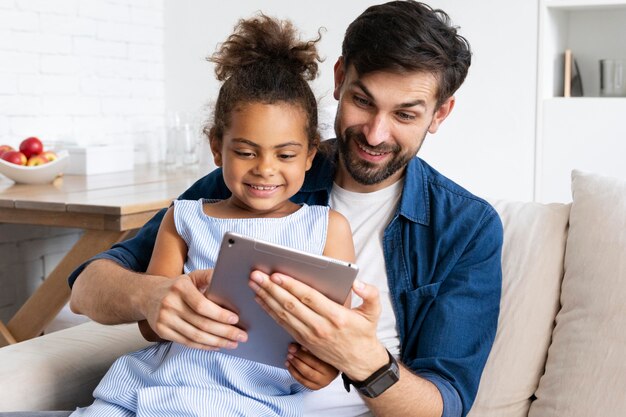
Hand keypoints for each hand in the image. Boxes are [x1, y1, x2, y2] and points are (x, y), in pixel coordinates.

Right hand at [144, 269, 247, 349]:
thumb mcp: (193, 276)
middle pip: (201, 323)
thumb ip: (210, 276)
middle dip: (225, 332)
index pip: (202, 305)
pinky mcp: (162, 331)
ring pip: (195, 335)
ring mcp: (164, 319)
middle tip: (242, 336)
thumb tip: (231, 280)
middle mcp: (170, 303)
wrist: (148, 295)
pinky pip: (187, 342)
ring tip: (233, 343)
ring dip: (217, 342)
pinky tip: (217, 346)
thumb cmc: (179, 286)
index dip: (220, 314)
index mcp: (180, 287)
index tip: (236, 319)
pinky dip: (204, 346)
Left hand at [249, 272, 388, 379]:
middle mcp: (320, 327)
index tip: (276, 275)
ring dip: (266, 298)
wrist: (360, 361)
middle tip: (256, 276)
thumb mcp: (374, 312)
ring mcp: (310, 336)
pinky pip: (283, 324)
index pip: (308, 298)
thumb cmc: (364, 333)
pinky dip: (270, 311)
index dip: (291, 285)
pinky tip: (261, 300)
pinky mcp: (304, 341)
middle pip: (291, 305)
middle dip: (271, 289)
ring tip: (254, 285)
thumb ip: (370, 294)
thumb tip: (357, 283)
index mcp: (336, 316)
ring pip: (283, 315)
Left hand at [286, 343, 338, 389]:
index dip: (303, 354)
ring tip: (288, 359)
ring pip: (304, 377)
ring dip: (294, 367)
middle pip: (308, 371)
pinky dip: (294, 373)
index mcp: (332, 367)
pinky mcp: (315, 386)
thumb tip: (300, 346)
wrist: (334, 366)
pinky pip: (302, 381)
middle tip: (289, 352)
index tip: (294, 346)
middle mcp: (327, 378)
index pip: (315, 362)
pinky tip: (289, 366)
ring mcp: (321, 384)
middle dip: (297, 361)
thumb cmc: (328, 355)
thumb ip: (313, 349)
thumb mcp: (324, 351)